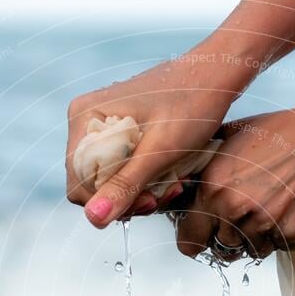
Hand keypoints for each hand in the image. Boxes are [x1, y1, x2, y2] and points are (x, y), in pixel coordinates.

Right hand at [65, 52, 234, 226]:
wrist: (216, 76)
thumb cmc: (192, 106)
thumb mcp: (160, 152)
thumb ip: (125, 185)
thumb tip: (94, 219)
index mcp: (84, 118)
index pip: (78, 184)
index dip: (110, 202)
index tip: (148, 201)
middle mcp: (86, 119)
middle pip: (93, 184)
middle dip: (129, 197)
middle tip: (163, 196)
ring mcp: (103, 124)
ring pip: (110, 179)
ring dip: (141, 191)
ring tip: (173, 184)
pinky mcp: (119, 130)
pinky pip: (123, 167)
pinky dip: (145, 177)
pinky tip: (169, 175)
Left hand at [175, 98, 294, 258]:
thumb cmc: (284, 132)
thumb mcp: (232, 138)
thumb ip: (202, 166)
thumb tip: (177, 185)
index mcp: (214, 187)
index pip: (188, 240)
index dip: (196, 237)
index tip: (204, 234)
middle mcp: (236, 210)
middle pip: (220, 250)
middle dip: (229, 237)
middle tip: (248, 214)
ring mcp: (267, 225)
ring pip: (250, 251)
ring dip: (257, 236)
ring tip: (273, 205)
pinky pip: (279, 248)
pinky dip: (283, 234)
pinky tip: (292, 206)